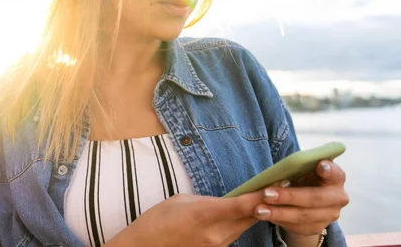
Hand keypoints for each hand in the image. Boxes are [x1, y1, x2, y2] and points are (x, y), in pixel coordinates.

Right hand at [107, 191, 263, 246]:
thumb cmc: (158, 219)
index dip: (263, 195)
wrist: (145, 246)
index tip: (278, 183)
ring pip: (243, 227)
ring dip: (253, 213)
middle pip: (250, 217)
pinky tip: (243, 214)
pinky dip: (240, 223)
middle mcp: (216, 234)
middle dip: (264, 203)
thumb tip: (226, 201)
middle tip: (279, 187)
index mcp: (205, 214)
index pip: (243, 205)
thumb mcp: (182, 200)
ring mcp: (216, 246)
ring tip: (263, 198)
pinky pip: (233, 234)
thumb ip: (208, 201)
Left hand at [253, 160, 349, 236]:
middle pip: (314, 198)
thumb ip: (298, 166)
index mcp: (335, 177)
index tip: (320, 165)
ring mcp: (330, 215)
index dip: (329, 169)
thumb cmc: (303, 177)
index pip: (335, 173)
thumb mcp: (303, 168)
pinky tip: (266, 216)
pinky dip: (280, 220)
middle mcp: (338, 197)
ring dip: (279, 213)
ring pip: (303, 216)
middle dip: (289, 196)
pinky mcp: (318, 227)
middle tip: (266, 194)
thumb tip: (278, 170)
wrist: (306, 198)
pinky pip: (298, 226)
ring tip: (259, 210)